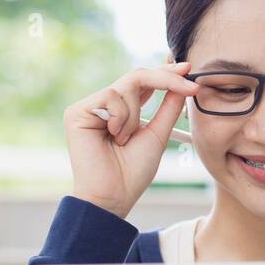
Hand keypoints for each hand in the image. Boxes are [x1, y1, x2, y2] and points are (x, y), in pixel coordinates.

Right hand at [62, 62, 199, 219]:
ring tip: (124, 140)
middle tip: (186, 80)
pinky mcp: (76, 111)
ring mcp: (89, 107)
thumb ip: (167, 108)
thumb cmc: (133, 172)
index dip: (165, 73)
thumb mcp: (157, 134)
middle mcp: (104, 106)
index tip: (187, 69)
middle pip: (136, 76)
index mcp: (123, 111)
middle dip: (164, 78)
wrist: (113, 196)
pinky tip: (113, 138)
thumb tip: (183, 82)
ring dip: (135, 115)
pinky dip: (121, 118)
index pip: (144, 83)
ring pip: (125, 87)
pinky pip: (111, 97)